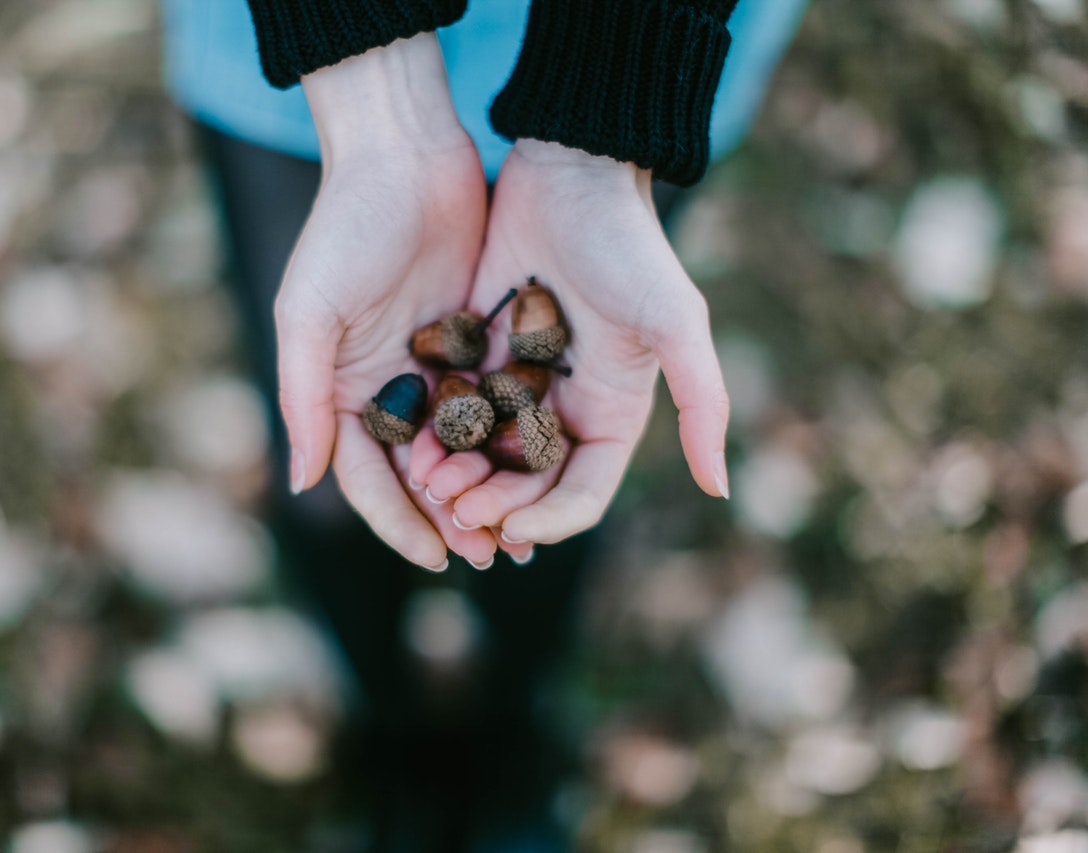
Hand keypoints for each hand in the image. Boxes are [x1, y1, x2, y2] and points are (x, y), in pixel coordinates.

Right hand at [277, 34, 497, 569]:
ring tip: (521, 531)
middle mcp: (385, 388)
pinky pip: (494, 403)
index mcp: (340, 391)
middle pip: (419, 474)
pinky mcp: (472, 341)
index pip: (368, 477)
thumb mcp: (309, 312)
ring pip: (462, 447)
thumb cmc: (344, 228)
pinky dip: (512, 439)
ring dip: (487, 489)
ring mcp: (431, 366)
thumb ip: (303, 396)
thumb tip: (303, 483)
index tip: (438, 557)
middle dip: (451, 517)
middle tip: (490, 556)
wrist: (404, 153)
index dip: (400, 521)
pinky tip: (542, 469)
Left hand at [415, 139, 730, 546]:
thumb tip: (720, 489)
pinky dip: (431, 433)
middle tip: (453, 506)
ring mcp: (514, 384)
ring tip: (427, 481)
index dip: (548, 520)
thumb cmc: (628, 244)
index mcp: (610, 415)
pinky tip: (408, 444)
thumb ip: (702, 401)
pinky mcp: (474, 353)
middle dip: (491, 504)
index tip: (510, 528)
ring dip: (456, 476)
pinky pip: (448, 409)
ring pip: (479, 455)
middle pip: (523, 485)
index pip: (579, 494)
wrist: (570, 169)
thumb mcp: (675, 320)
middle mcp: (562, 409)